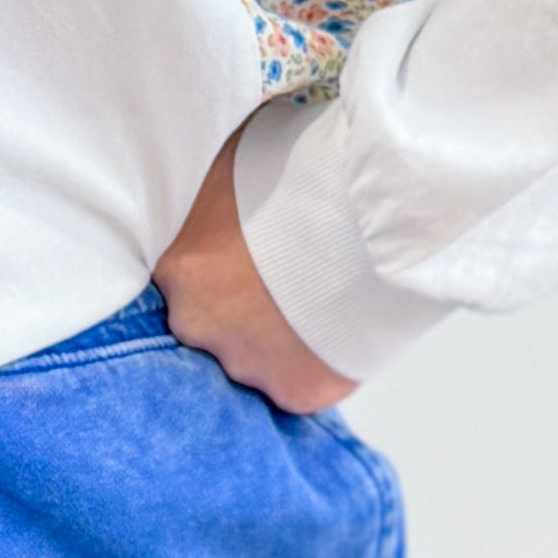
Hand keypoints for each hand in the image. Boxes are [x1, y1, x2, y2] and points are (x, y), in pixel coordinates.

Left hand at [154, 123, 356, 412]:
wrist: (375, 209)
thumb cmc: (309, 171)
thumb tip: (211, 186)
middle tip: (282, 286)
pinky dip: (316, 363)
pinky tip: (339, 327)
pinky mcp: (298, 391)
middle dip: (240, 314)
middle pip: (209, 332)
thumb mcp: (238, 166)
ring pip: (253, 363)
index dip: (217, 276)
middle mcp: (202, 327)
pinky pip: (298, 385)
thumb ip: (216, 200)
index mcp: (181, 273)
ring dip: (278, 342)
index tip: (244, 265)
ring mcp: (249, 364)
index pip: (182, 287)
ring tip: (319, 303)